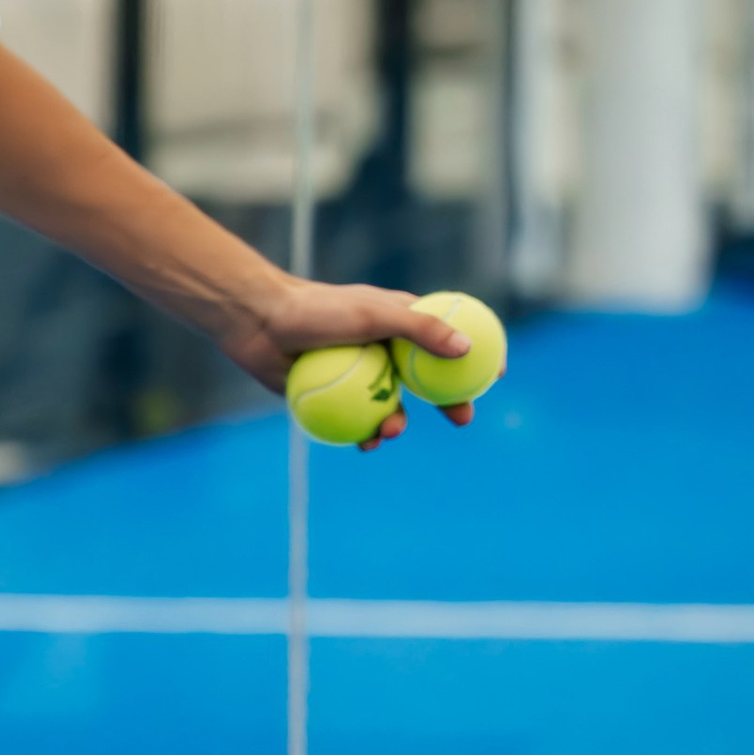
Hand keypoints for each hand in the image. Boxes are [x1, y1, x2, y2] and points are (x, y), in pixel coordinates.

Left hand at [220, 278, 476, 448]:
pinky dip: (363, 434)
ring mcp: (357, 372)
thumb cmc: (318, 310)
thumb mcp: (373, 315)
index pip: (445, 338)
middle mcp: (381, 347)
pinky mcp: (331, 394)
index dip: (473, 357)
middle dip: (448, 400)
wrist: (259, 322)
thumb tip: (467, 348)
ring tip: (390, 431)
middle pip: (425, 379)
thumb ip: (419, 330)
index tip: (494, 376)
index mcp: (396, 321)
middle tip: (462, 419)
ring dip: (397, 422)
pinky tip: (365, 444)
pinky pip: (355, 421)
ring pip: (390, 404)